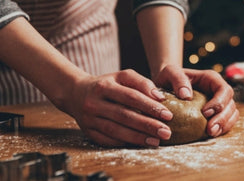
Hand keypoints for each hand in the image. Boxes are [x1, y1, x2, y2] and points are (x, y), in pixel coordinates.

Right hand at [59, 69, 173, 146]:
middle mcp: (94, 103)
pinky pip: (108, 140)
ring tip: (157, 141)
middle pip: (124, 116)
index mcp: (103, 86)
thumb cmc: (106, 84)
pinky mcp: (88, 132)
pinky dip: (125, 142)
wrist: (75, 93)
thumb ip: (141, 82)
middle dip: (147, 125)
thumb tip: (159, 97)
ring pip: (116, 131)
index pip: (130, 97)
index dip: (150, 106)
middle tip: (166, 132)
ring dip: (138, 137)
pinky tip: (140, 143)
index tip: (168, 114)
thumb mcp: (122, 76)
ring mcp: (89, 119)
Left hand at [153, 66, 239, 136]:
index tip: (205, 113)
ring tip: (211, 133)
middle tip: (210, 130)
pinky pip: (227, 122)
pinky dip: (222, 129)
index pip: (224, 90)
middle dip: (223, 118)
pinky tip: (211, 134)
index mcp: (211, 79)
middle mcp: (218, 90)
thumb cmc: (170, 77)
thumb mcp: (170, 73)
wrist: (167, 85)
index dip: (219, 102)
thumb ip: (178, 79)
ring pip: (232, 114)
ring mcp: (220, 102)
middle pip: (230, 104)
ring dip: (224, 126)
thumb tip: (186, 95)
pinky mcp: (217, 114)